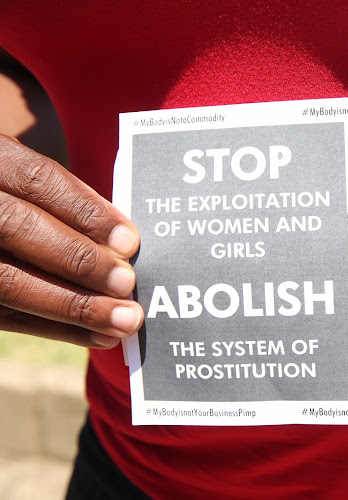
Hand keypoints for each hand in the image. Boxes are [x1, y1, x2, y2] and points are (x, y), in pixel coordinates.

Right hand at [0, 134, 141, 347]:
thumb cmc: (21, 189)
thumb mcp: (33, 172)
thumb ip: (67, 198)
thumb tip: (124, 245)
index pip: (34, 179)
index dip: (84, 211)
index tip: (129, 241)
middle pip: (13, 229)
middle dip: (77, 260)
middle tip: (127, 284)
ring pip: (4, 281)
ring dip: (72, 306)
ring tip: (124, 320)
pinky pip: (3, 315)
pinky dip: (55, 328)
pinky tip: (98, 335)